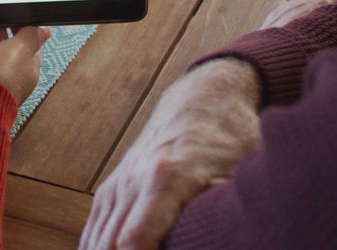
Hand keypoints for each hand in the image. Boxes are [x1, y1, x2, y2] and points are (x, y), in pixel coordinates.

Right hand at [81, 61, 260, 249]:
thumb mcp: (242, 173)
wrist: (201, 101)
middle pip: (110, 247)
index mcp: (166, 178)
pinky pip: (93, 232)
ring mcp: (117, 186)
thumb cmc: (229, 138)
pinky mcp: (110, 190)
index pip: (135, 239)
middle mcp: (133, 182)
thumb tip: (240, 238)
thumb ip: (227, 212)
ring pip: (96, 243)